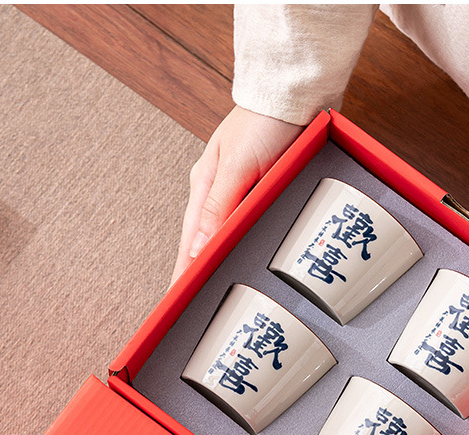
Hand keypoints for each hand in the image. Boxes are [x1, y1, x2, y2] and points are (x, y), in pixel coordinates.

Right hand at [171, 106, 301, 283]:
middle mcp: (217, 191)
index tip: (175, 300)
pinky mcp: (258, 190)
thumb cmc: (264, 122)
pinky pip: (243, 224)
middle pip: (202, 242)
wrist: (292, 95)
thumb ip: (218, 208)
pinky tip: (235, 258)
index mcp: (205, 186)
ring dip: (214, 260)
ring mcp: (237, 191)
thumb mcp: (238, 166)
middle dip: (194, 272)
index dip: (183, 272)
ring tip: (205, 289)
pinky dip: (236, 244)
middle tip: (188, 304)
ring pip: (222, 235)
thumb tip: (198, 249)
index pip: (190, 242)